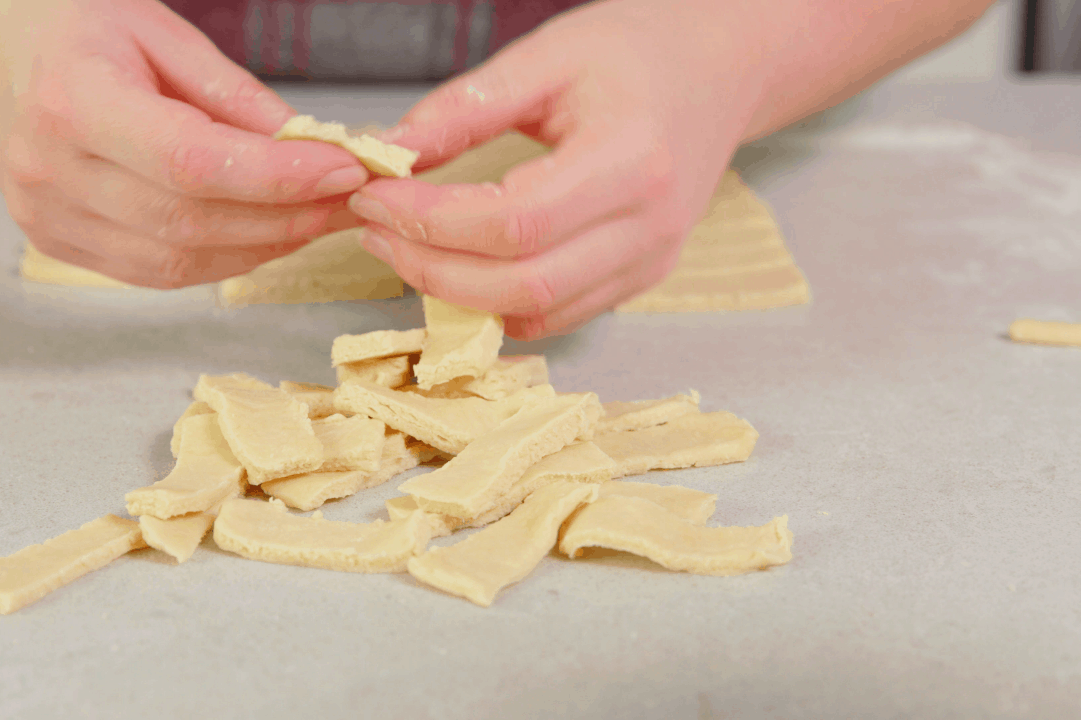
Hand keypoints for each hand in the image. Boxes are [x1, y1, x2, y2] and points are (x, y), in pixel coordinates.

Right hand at [0, 0, 367, 286]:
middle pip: (190, 222)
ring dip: (261, 246)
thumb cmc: (73, 25)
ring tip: (313, 216)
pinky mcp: (55, 243)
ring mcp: (46, 216)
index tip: (343, 169)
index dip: (277, 177)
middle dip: (285, 216)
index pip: (191, 163)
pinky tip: (260, 233)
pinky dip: (219, 259)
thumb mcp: (161, 32)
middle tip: (345, 198)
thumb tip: (314, 148)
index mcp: (72, 101)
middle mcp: (49, 170)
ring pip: (177, 263)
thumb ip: (236, 98)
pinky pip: (154, 273)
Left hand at [345, 0, 768, 337]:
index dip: (433, 221)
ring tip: (406, 249)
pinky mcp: (642, 277)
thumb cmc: (636, 49)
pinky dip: (497, 305)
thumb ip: (464, 109)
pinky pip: (559, 316)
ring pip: (539, 312)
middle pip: (524, 284)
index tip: (375, 195)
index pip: (516, 221)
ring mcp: (652, 260)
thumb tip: (386, 154)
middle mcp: (651, 224)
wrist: (718, 68)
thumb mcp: (547, 56)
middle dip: (432, 268)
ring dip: (457, 294)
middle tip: (376, 230)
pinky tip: (458, 269)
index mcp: (632, 158)